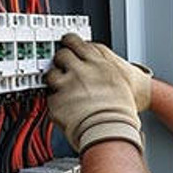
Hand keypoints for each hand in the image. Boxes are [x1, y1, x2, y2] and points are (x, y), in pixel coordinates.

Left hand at [45, 34, 142, 153]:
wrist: (112, 130)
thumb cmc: (121, 111)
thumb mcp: (120, 83)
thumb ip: (104, 72)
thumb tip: (97, 70)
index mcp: (99, 63)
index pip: (78, 42)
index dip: (71, 42)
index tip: (68, 43)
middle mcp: (81, 70)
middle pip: (62, 54)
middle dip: (61, 60)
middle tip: (63, 66)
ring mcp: (67, 84)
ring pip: (51, 74)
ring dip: (54, 80)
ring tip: (63, 89)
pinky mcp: (56, 101)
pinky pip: (50, 97)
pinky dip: (56, 102)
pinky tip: (66, 108)